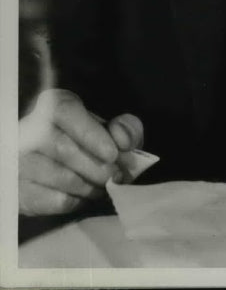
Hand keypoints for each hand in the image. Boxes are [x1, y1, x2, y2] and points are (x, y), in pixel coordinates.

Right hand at [19, 88, 143, 215]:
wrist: (55, 166)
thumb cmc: (86, 142)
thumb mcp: (109, 129)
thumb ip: (124, 128)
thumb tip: (123, 140)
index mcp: (52, 105)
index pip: (65, 112)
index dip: (90, 133)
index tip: (112, 153)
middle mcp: (29, 129)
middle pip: (63, 148)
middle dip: (97, 166)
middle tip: (117, 176)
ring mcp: (20, 161)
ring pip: (59, 177)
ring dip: (90, 186)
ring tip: (105, 186)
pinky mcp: (20, 191)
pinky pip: (52, 200)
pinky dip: (76, 201)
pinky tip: (86, 196)